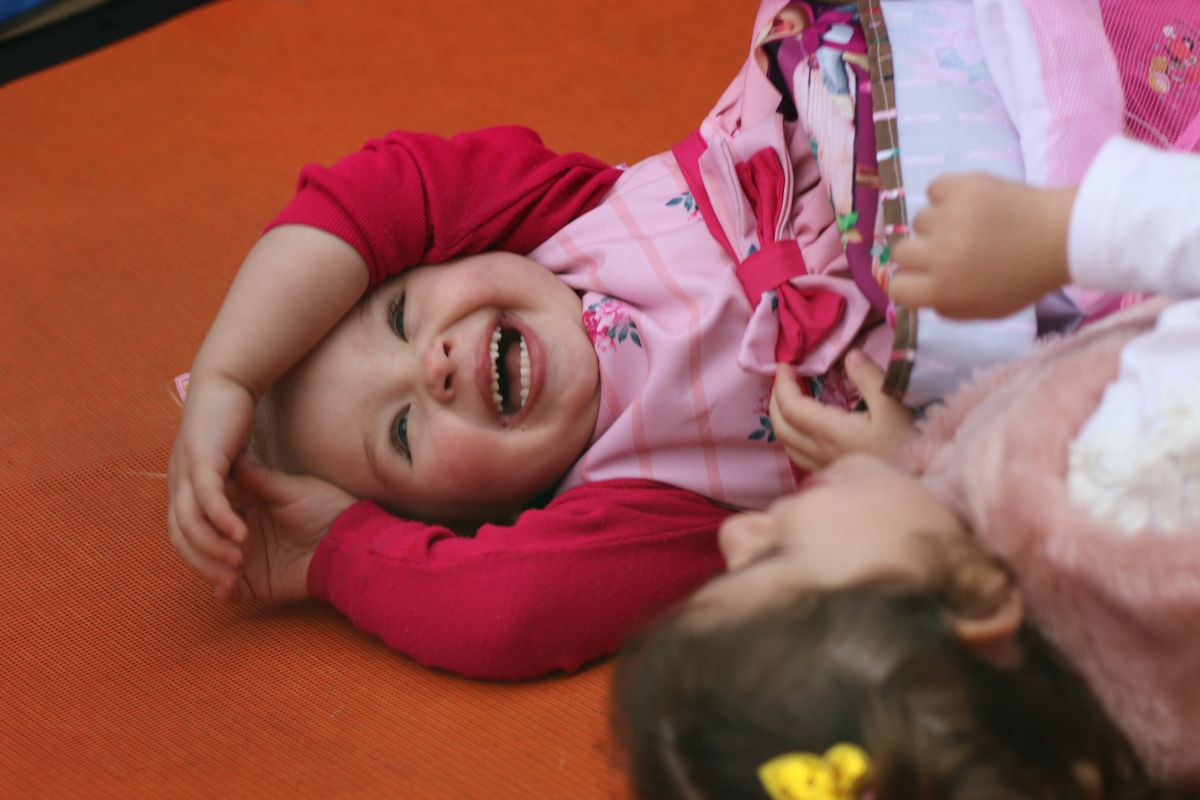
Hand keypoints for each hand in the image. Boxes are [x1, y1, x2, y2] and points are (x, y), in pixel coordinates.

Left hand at [168, 375, 255, 589]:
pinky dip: (221, 520)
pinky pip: (208, 498)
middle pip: (182, 536)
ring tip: (237, 563)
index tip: (227, 578)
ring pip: (192, 522)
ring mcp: (186, 472)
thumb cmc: (228, 422)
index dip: (201, 560)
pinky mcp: (202, 459)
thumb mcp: (228, 462)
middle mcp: (177, 484)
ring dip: (212, 547)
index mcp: (182, 488)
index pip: (183, 536)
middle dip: (205, 563)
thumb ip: (230, 486)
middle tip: (230, 582)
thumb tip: (240, 509)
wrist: (224, 382)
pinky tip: (240, 535)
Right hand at [216, 456, 356, 602]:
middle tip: (212, 539)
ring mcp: (249, 558)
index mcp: (249, 505)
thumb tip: (233, 457)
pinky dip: (225, 592)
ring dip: (210, 566)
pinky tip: (224, 588)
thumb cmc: (324, 507)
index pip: (216, 505)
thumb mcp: (290, 490)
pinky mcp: (258, 582)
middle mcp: (243, 532)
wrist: (348, 541)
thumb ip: (259, 479)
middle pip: (209, 536)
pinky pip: (234, 592)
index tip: (204, 504)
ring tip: (224, 564)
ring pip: (214, 564)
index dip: (208, 506)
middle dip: (204, 539)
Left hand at [770, 352, 914, 472]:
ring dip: (780, 418)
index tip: (785, 365)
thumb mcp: (893, 403)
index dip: (782, 384)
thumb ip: (869, 377)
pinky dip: (792, 435)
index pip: (791, 408)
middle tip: (783, 378)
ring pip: (787, 444)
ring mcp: (824, 465)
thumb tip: (850, 356)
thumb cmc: (909, 442)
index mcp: (832, 432)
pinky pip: (798, 455)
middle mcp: (821, 451)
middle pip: (781, 426)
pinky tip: (804, 426)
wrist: (923, 481)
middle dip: (775, 399)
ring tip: (789, 398)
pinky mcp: (831, 473)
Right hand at [888, 173, 1075, 318]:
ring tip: (971, 224)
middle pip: (900, 251)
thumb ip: (945, 307)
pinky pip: (935, 189)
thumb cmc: (1026, 277)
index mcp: (944, 290)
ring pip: (920, 220)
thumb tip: (919, 293)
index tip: (925, 274)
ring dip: (939, 223)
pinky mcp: (961, 187)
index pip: (896, 286)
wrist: (1063, 236)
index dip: (909, 280)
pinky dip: (948, 194)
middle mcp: (939, 255)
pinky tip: (970, 203)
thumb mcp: (986, 311)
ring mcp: (948, 218)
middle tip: (946, 247)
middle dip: (920, 252)